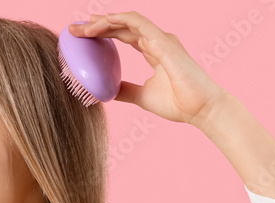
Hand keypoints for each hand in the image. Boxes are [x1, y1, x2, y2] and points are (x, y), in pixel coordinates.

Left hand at [69, 11, 225, 125]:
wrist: (200, 109)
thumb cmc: (179, 103)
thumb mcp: (143, 96)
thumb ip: (126, 90)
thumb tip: (106, 91)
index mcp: (154, 50)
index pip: (124, 35)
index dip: (103, 33)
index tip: (82, 37)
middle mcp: (157, 40)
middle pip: (122, 25)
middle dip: (97, 25)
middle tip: (74, 30)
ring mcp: (161, 38)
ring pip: (127, 20)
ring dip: (103, 21)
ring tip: (83, 28)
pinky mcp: (163, 41)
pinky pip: (137, 22)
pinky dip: (117, 20)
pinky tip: (101, 24)